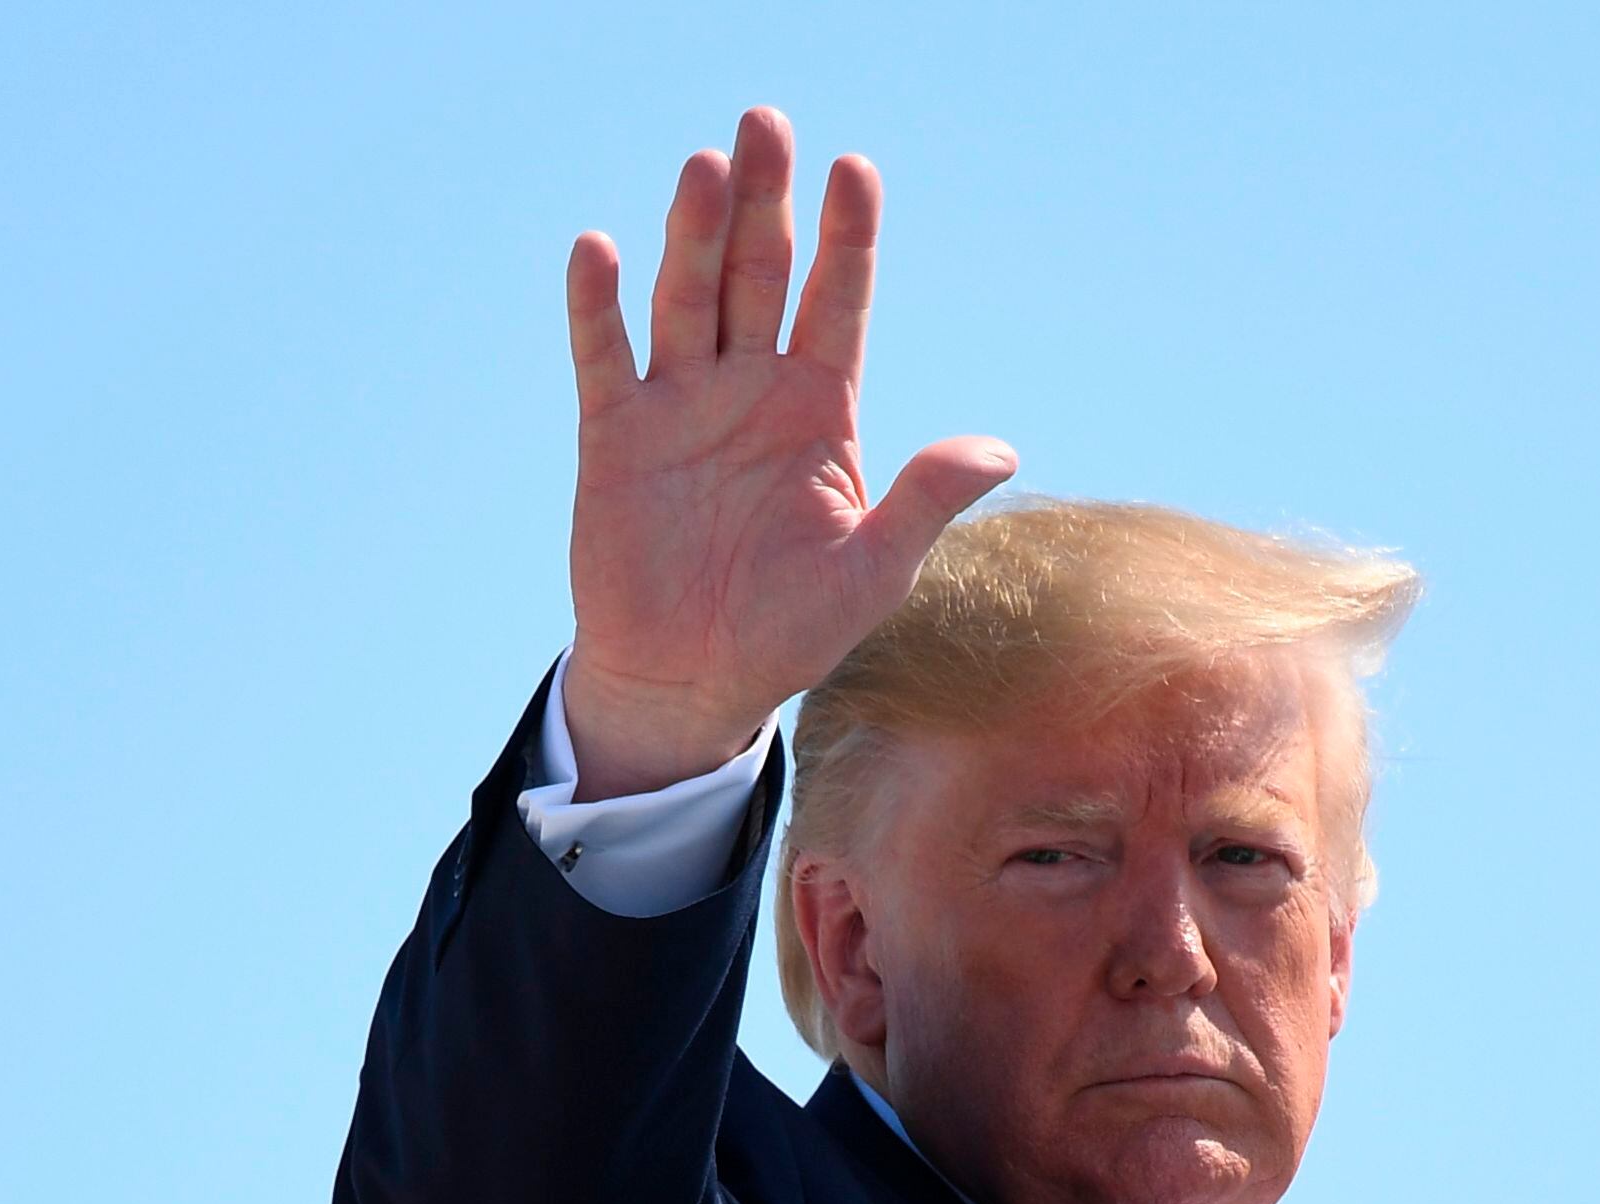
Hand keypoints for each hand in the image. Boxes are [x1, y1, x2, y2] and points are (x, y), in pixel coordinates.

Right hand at [562, 107, 1016, 798]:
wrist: (691, 683)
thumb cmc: (788, 632)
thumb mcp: (872, 574)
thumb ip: (925, 501)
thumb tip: (1001, 449)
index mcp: (820, 406)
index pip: (839, 299)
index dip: (847, 236)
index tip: (855, 170)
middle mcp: (751, 387)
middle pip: (760, 274)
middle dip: (765, 201)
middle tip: (765, 124)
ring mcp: (680, 405)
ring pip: (688, 299)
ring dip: (694, 233)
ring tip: (703, 168)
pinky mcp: (615, 436)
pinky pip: (604, 359)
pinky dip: (597, 308)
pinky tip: (600, 251)